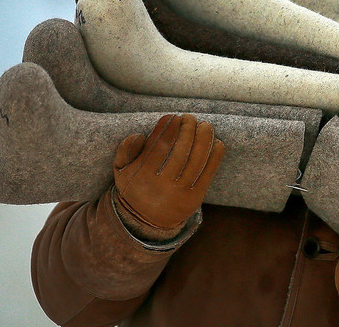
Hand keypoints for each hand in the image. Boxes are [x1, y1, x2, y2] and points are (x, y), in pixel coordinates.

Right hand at [113, 113, 224, 233]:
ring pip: (196, 161)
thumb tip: (139, 135)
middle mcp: (161, 186)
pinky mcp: (194, 199)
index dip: (167, 128)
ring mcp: (179, 193)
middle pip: (180, 151)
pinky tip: (217, 142)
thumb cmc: (136, 187)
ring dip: (204, 139)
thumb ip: (125, 150)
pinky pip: (208, 174)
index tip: (173, 116)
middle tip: (190, 118)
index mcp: (141, 176)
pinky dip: (215, 157)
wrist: (146, 221)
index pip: (158, 146)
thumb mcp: (121, 171)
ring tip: (205, 125)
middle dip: (188, 130)